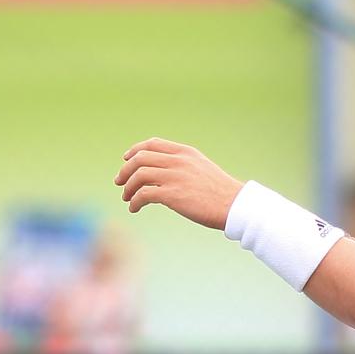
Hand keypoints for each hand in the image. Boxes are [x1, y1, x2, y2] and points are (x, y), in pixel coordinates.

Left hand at [114, 138, 244, 229]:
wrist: (234, 205)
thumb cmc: (221, 192)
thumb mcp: (203, 169)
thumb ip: (184, 166)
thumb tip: (164, 174)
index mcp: (186, 152)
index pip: (152, 144)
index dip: (135, 150)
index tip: (126, 160)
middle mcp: (179, 161)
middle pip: (140, 158)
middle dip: (125, 170)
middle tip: (119, 182)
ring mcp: (175, 177)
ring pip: (138, 175)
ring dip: (127, 187)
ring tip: (126, 198)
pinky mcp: (172, 194)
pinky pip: (143, 194)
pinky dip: (134, 201)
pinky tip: (134, 208)